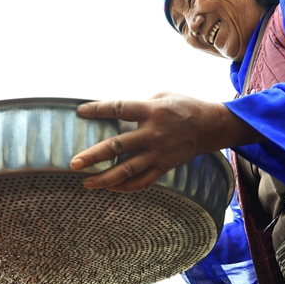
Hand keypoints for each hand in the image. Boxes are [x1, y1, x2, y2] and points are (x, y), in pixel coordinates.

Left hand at [70, 92, 261, 191]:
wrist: (210, 127)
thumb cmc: (183, 106)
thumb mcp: (161, 95)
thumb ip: (138, 104)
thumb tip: (113, 111)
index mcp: (151, 111)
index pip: (120, 109)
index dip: (100, 109)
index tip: (81, 112)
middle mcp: (153, 134)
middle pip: (118, 146)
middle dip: (94, 156)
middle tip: (74, 163)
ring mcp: (158, 153)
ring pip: (127, 170)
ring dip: (105, 178)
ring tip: (86, 183)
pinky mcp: (164, 166)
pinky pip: (143, 181)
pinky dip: (125, 187)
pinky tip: (109, 188)